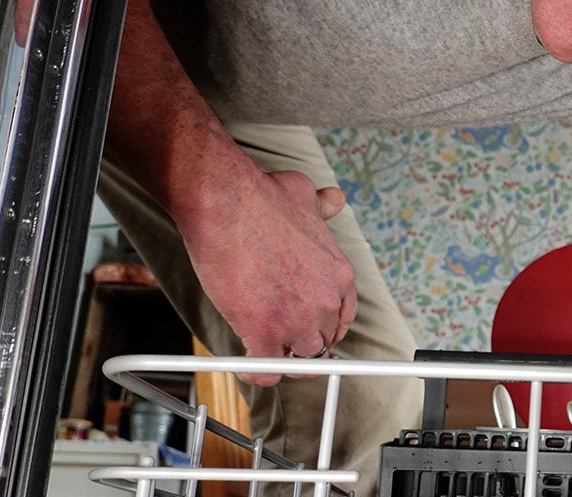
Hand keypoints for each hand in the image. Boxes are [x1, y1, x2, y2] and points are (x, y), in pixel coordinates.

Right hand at [176, 170, 358, 385]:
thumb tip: (332, 199)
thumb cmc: (261, 197)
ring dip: (284, 362)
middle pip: (323, 341)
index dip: (326, 327)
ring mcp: (298, 319)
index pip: (343, 316)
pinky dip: (256, 374)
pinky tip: (245, 367)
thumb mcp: (308, 196)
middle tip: (282, 343)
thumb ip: (323, 205)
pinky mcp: (265, 331)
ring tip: (264, 358)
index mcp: (339, 273)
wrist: (228, 203)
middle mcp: (325, 300)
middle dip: (304, 345)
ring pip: (302, 360)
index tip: (312, 330)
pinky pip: (267, 370)